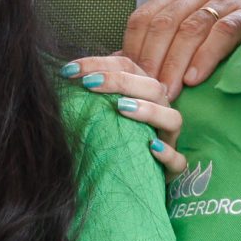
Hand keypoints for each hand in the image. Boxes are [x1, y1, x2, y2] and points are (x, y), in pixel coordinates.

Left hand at [62, 55, 184, 175]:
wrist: (129, 176)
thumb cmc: (111, 137)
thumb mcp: (98, 112)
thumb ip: (88, 95)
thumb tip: (62, 76)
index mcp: (142, 91)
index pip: (126, 66)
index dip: (98, 64)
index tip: (69, 71)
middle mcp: (160, 110)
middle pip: (152, 87)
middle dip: (120, 81)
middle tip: (90, 83)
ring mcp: (169, 138)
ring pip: (172, 118)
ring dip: (148, 110)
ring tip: (122, 108)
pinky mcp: (172, 167)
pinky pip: (178, 160)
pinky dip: (167, 153)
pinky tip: (150, 148)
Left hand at [120, 0, 240, 93]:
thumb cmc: (226, 45)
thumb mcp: (187, 40)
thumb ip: (157, 48)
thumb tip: (117, 66)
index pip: (145, 17)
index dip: (133, 49)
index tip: (128, 79)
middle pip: (165, 23)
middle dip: (153, 60)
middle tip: (147, 91)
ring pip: (192, 28)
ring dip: (176, 63)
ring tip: (168, 92)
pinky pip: (223, 32)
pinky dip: (206, 56)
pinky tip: (195, 78)